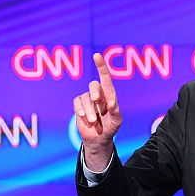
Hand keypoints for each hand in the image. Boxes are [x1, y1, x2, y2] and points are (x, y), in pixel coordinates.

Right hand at [73, 53, 121, 170]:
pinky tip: (84, 117)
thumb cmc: (110, 128)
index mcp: (109, 95)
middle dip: (95, 92)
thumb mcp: (117, 121)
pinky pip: (77, 102)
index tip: (96, 56)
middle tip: (97, 101)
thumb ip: (115, 111)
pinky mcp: (79, 106)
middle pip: (94, 85)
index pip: (105, 78)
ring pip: (85, 97)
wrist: (99, 139)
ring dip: (89, 109)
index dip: (101, 66)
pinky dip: (80, 109)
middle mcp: (98, 95)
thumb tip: (111, 102)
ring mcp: (88, 100)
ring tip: (94, 121)